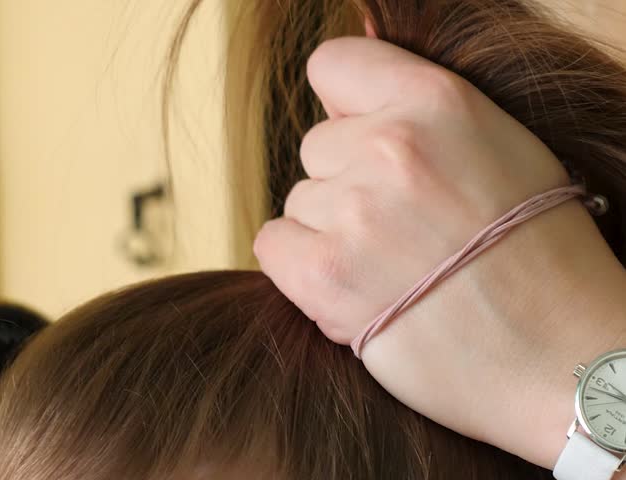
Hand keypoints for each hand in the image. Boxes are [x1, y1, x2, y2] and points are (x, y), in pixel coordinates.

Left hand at [253, 37, 625, 468]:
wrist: (560, 357)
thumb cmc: (539, 256)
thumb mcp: (498, 149)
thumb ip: (418, 119)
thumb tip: (342, 112)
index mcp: (437, 102)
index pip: (334, 64)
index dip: (344, 105)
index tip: (359, 136)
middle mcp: (388, 145)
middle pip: (316, 147)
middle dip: (347, 182)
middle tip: (401, 227)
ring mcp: (353, 210)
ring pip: (299, 202)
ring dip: (330, 232)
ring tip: (392, 270)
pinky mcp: (322, 274)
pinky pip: (273, 245)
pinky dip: (301, 268)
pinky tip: (354, 288)